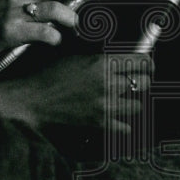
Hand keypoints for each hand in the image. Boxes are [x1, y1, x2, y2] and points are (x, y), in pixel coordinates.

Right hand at [0, 53, 152, 134]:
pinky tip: (118, 117)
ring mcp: (104, 106)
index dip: (148, 61)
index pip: (141, 61)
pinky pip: (125, 127)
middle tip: (139, 78)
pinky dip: (124, 123)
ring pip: (138, 105)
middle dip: (144, 79)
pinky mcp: (98, 123)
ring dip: (134, 100)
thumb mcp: (75, 54)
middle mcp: (108, 84)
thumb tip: (118, 52)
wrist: (32, 100)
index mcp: (102, 63)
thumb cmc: (48, 73)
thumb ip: (99, 54)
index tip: (148, 63)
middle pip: (144, 82)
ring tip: (127, 97)